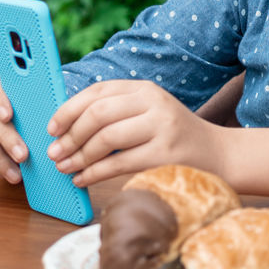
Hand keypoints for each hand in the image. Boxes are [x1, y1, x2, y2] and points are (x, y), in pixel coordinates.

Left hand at [45, 80, 220, 186]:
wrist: (217, 154)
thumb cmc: (172, 136)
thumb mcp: (148, 113)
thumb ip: (115, 113)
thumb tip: (64, 128)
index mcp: (146, 89)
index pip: (98, 92)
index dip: (68, 110)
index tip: (51, 128)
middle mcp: (155, 103)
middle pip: (98, 114)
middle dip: (70, 136)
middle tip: (54, 153)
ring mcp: (162, 128)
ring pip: (106, 139)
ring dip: (79, 157)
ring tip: (66, 168)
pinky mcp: (165, 154)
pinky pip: (118, 164)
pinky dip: (93, 174)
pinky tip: (82, 179)